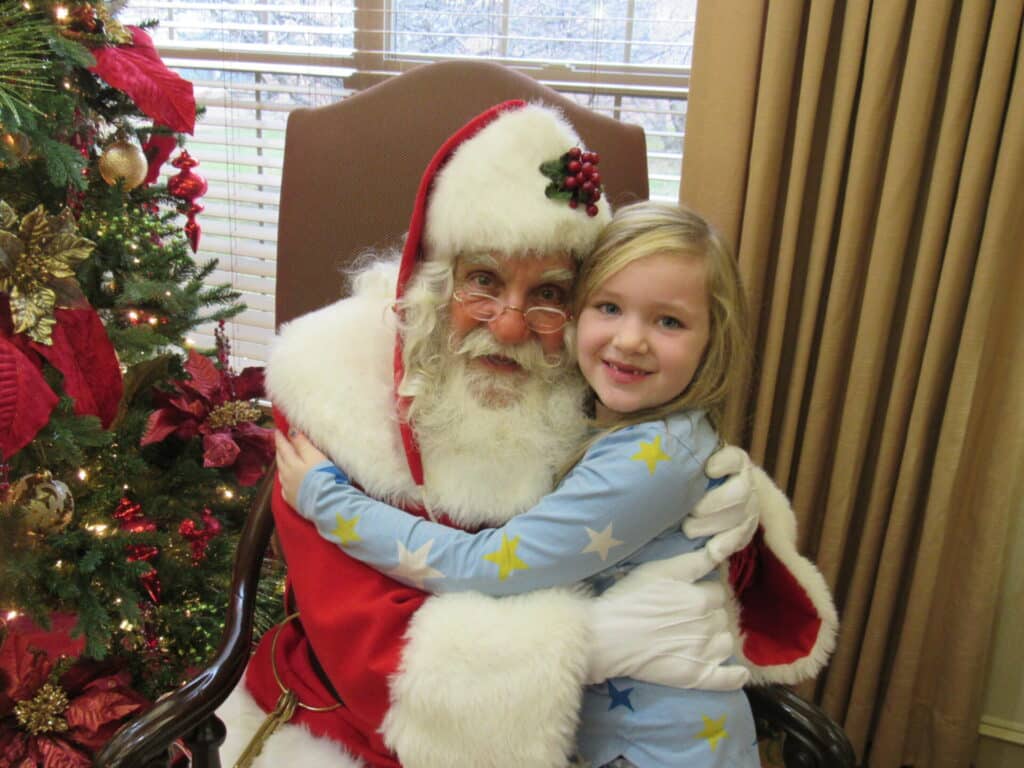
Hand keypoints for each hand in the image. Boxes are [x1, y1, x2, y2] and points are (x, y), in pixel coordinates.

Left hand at [274, 429, 327, 507]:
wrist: (326, 502)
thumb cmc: (324, 476)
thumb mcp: (314, 456)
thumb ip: (302, 443)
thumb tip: (291, 431)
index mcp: (292, 463)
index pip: (283, 447)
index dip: (280, 438)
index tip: (277, 430)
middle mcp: (286, 475)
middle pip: (280, 460)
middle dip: (280, 450)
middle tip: (279, 442)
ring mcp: (288, 488)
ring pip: (281, 473)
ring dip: (281, 464)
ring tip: (283, 459)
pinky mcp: (292, 499)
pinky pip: (284, 487)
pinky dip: (284, 480)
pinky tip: (287, 480)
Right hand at [585, 549, 748, 690]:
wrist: (606, 636)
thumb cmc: (630, 598)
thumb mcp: (660, 569)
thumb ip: (695, 561)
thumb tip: (721, 552)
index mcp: (701, 598)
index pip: (717, 592)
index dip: (702, 592)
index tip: (684, 596)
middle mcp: (708, 625)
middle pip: (722, 616)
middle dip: (708, 615)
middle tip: (682, 617)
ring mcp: (704, 654)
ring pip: (727, 643)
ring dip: (717, 640)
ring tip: (695, 639)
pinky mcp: (697, 677)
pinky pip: (728, 679)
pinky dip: (735, 676)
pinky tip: (737, 673)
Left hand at [685, 446, 759, 563]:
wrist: (709, 496)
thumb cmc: (691, 476)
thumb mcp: (691, 461)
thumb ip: (682, 450)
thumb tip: (659, 434)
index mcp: (733, 461)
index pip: (735, 459)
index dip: (724, 463)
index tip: (708, 469)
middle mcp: (745, 483)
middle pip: (740, 493)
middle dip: (714, 503)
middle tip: (691, 511)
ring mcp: (748, 508)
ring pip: (739, 518)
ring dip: (713, 525)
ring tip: (688, 529)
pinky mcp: (744, 530)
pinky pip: (740, 539)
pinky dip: (725, 544)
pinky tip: (712, 550)